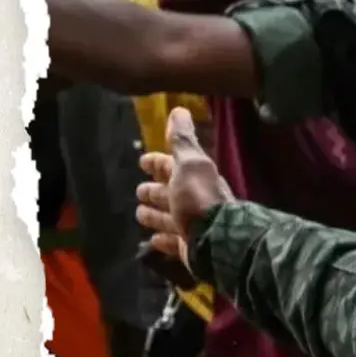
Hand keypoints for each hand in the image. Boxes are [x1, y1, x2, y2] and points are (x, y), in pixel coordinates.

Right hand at [134, 109, 231, 271]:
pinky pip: (172, 242)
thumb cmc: (199, 199)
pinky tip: (153, 240)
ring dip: (155, 215)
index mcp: (193, 178)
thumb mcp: (190, 164)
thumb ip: (182, 140)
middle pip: (169, 193)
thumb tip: (179, 110)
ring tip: (139, 213)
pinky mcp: (188, 247)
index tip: (143, 161)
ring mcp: (191, 224)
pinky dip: (162, 241)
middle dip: (154, 190)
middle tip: (139, 190)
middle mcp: (193, 200)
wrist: (217, 240)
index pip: (171, 167)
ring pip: (167, 217)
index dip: (157, 163)